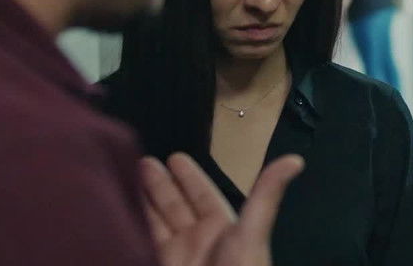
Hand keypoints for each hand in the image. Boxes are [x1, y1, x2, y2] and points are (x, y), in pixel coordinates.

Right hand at [140, 152, 303, 265]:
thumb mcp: (252, 232)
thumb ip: (266, 195)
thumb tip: (296, 159)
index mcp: (223, 229)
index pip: (203, 195)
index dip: (190, 177)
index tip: (174, 156)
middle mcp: (198, 241)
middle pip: (176, 207)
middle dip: (160, 186)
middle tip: (141, 161)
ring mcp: (177, 258)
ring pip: (156, 225)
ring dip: (142, 204)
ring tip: (124, 179)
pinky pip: (142, 244)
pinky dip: (130, 229)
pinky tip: (116, 214)